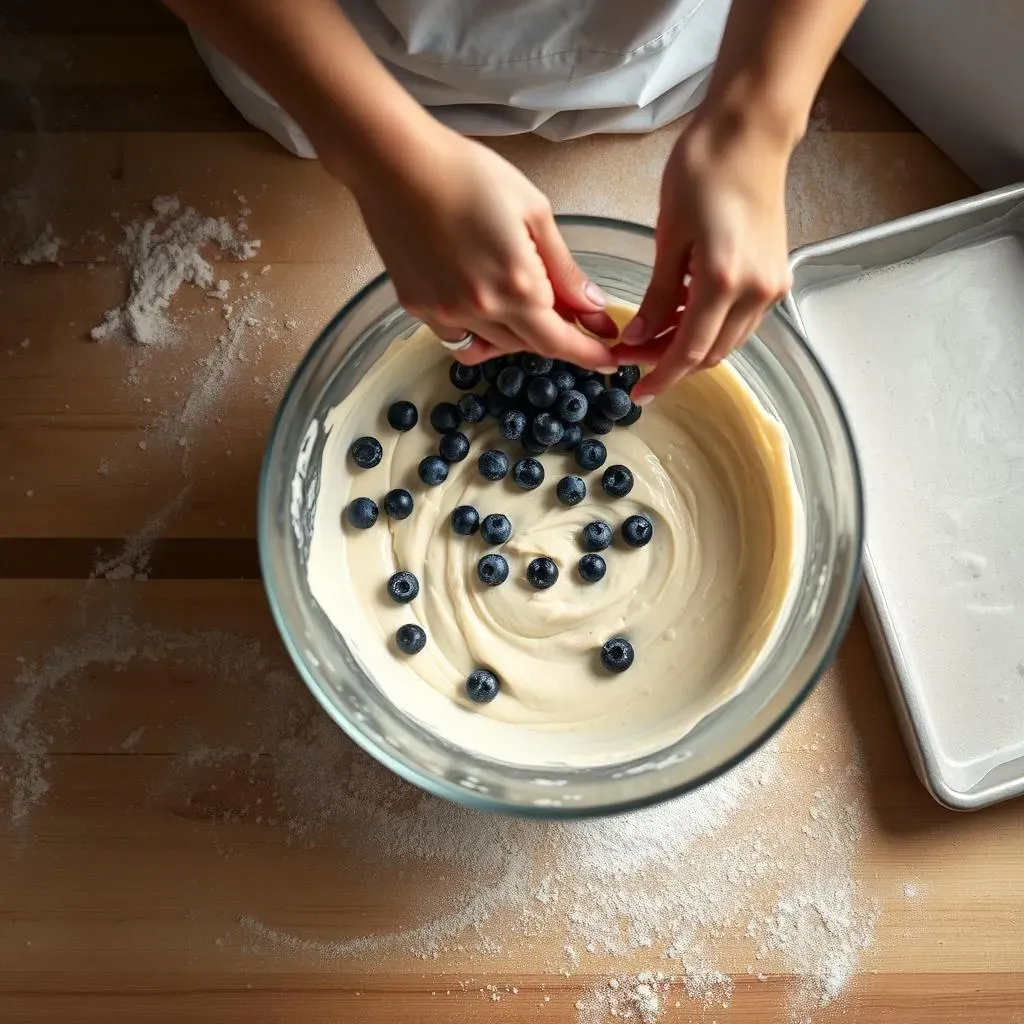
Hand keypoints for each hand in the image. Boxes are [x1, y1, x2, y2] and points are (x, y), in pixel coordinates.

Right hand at [350, 128, 617, 367]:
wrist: (394, 163)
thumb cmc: (467, 174)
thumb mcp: (533, 212)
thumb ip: (564, 268)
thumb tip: (592, 307)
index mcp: (517, 286)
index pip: (561, 340)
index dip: (589, 355)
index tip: (608, 362)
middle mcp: (482, 310)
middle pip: (530, 345)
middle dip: (555, 336)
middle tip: (571, 315)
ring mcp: (445, 314)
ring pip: (495, 346)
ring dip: (518, 333)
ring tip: (521, 299)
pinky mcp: (418, 309)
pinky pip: (458, 337)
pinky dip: (478, 330)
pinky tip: (481, 302)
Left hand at [619, 110, 793, 399]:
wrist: (750, 132)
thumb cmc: (705, 168)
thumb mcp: (669, 235)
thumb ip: (657, 295)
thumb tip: (638, 335)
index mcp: (724, 281)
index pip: (689, 350)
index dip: (661, 376)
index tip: (637, 390)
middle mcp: (756, 291)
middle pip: (710, 353)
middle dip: (670, 363)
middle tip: (632, 357)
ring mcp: (771, 286)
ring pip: (727, 341)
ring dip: (690, 347)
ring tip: (651, 337)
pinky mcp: (775, 276)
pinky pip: (740, 321)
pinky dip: (710, 327)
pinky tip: (681, 315)